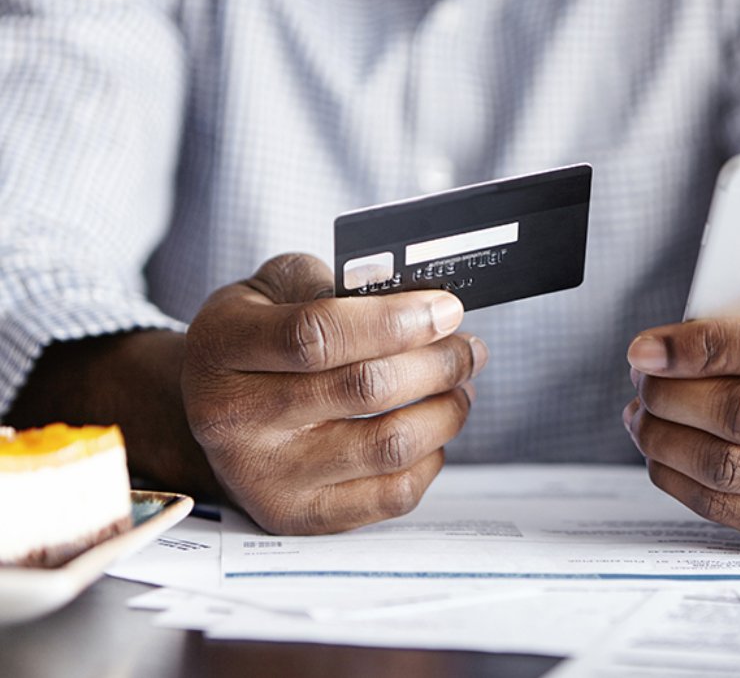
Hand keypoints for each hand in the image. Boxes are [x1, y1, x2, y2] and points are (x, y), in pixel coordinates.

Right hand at [181, 254, 486, 533]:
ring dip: (446, 410)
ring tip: (459, 384)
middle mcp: (234, 418)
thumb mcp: (274, 288)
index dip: (397, 320)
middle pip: (364, 390)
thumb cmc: (255, 339)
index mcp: (223, 346)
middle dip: (438, 363)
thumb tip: (418, 302)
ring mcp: (265, 475)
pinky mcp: (299, 515)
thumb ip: (337, 284)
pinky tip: (430, 428)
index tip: (446, 310)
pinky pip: (392, 494)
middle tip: (467, 347)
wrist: (211, 410)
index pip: (318, 335)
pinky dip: (431, 457)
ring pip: (389, 445)